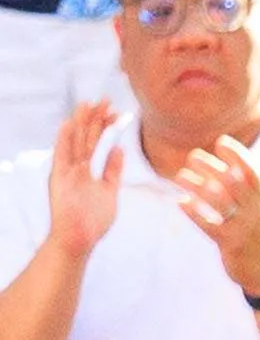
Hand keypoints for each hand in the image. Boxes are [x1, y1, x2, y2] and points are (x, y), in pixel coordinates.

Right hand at [45, 101, 121, 261]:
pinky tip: (70, 124)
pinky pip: (62, 155)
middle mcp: (78, 167)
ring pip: (77, 142)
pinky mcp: (60, 178)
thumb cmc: (93, 220)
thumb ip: (113, 170)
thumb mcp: (109, 190)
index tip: (116, 112)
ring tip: (89, 104)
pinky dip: (66, 139)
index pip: (100, 143)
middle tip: (106, 100)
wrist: (79, 239)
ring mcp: (69, 171)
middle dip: (97, 119)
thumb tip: (119, 149)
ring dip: (83, 123)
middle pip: (88, 138)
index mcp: (90, 169)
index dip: (107, 127)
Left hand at [173, 134, 259, 293]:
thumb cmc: (259, 236)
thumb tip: (231, 163)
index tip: (222, 142)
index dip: (239, 156)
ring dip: (197, 185)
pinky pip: (209, 224)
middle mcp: (257, 213)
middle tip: (193, 156)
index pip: (255, 174)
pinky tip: (181, 201)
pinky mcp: (231, 244)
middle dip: (212, 167)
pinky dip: (194, 212)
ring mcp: (244, 228)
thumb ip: (250, 190)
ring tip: (180, 176)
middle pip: (234, 183)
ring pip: (219, 201)